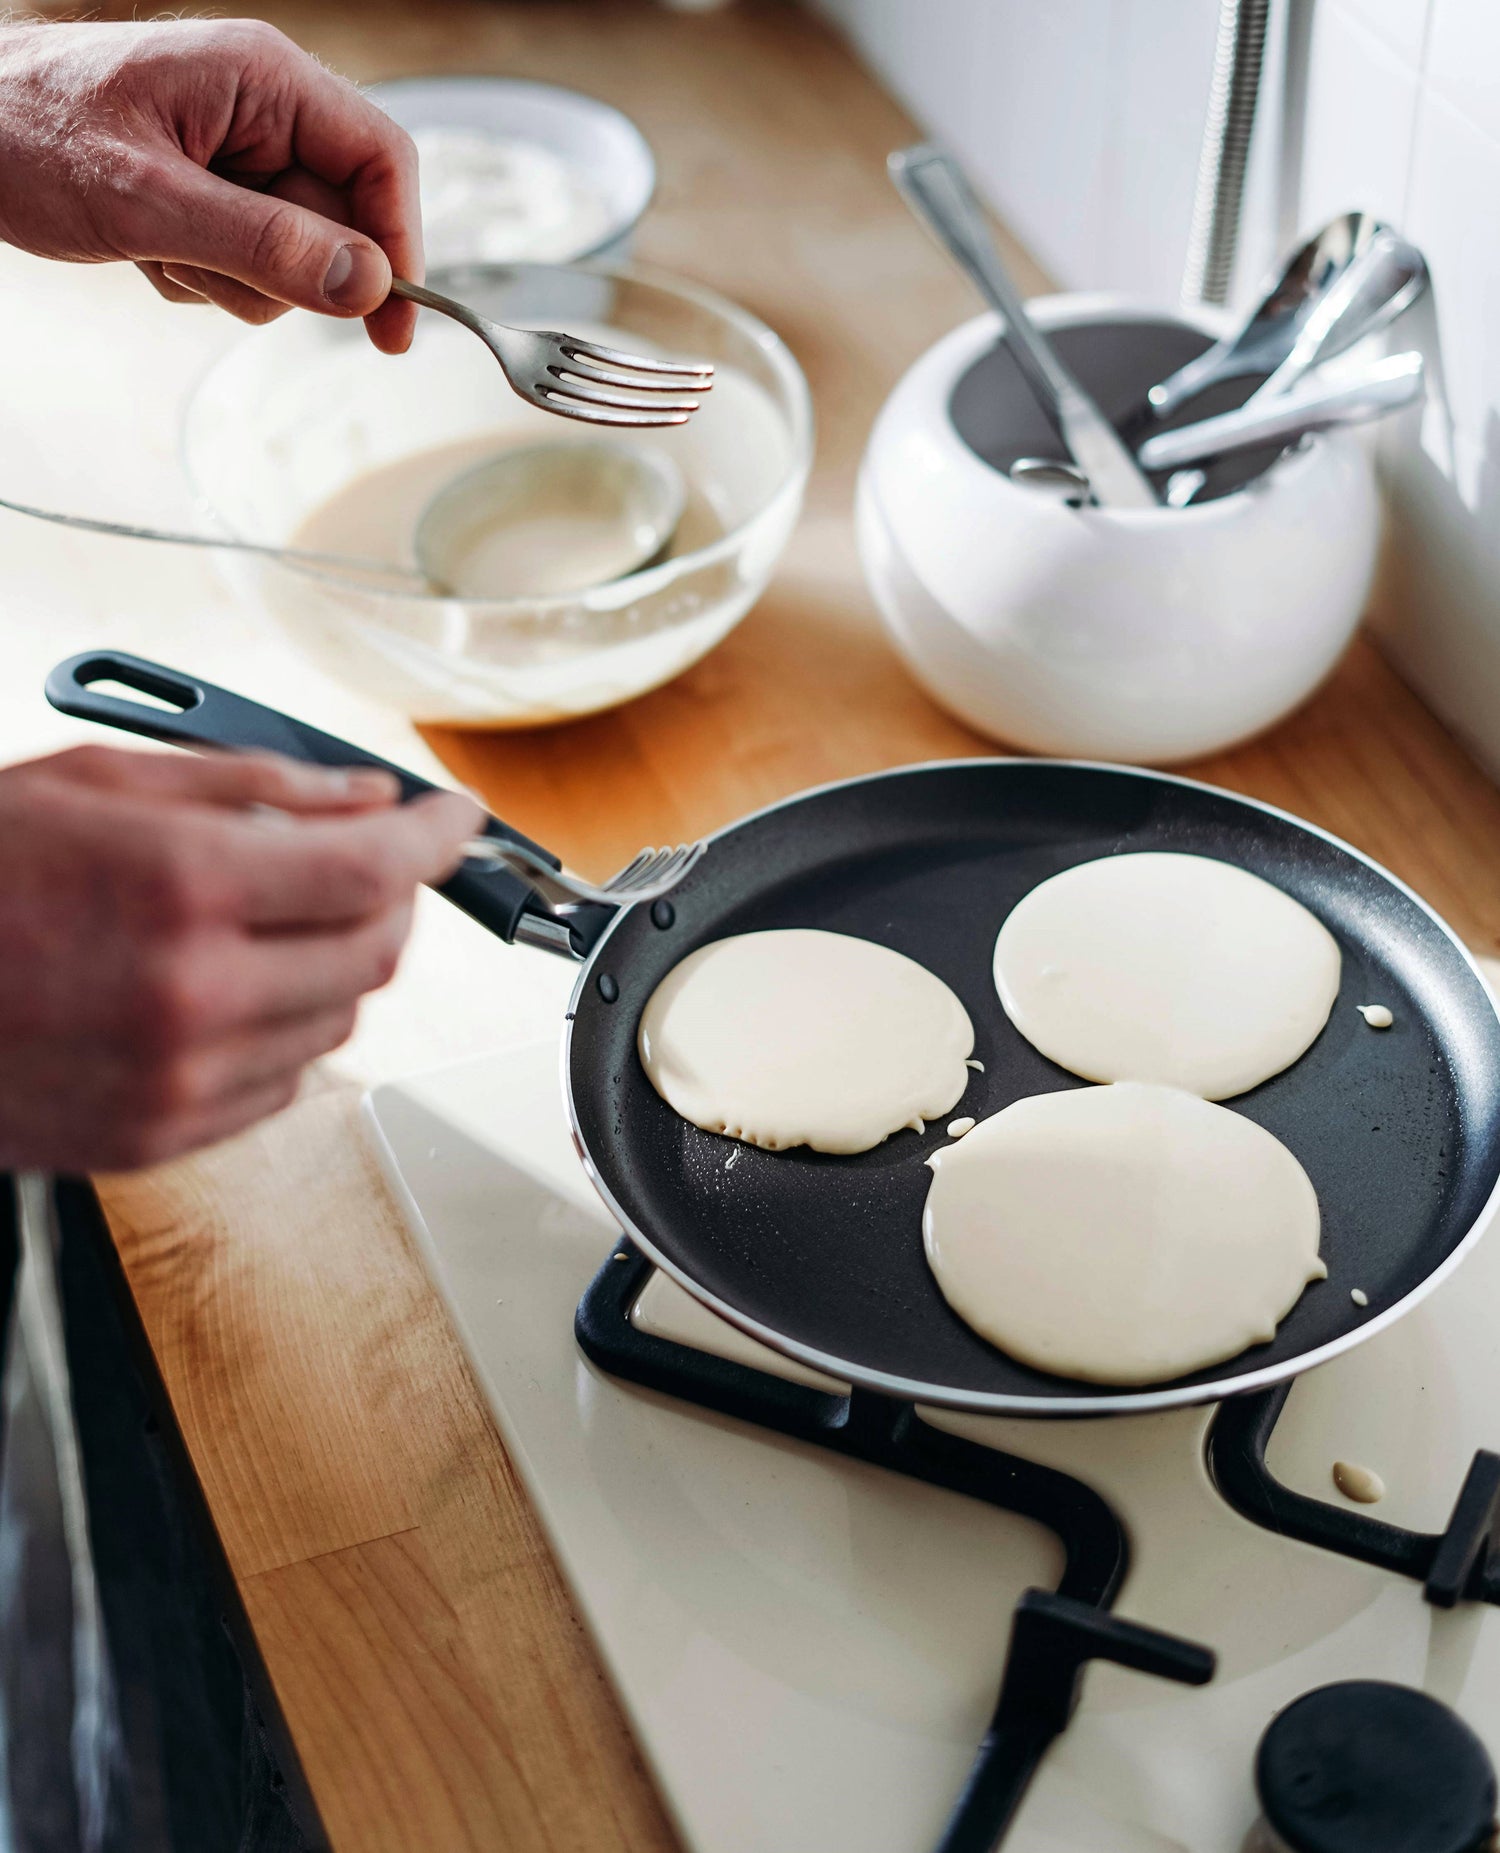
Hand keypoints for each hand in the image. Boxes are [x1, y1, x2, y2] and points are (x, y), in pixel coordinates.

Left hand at [0, 18, 420, 351]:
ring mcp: (242, 152)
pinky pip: (250, 264)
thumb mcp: (147, 200)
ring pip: (294, 258)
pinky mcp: (217, 192)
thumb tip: (366, 286)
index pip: (381, 161)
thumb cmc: (29, 135)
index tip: (393, 327)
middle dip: (281, 270)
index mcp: (265, 79)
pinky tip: (147, 246)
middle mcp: (265, 109)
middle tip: (204, 267)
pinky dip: (201, 275)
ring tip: (158, 247)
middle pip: (341, 221)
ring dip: (230, 280)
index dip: (401, 246)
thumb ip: (264, 245)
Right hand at [0, 745, 480, 1171]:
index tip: (454, 820)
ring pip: (340, 1021)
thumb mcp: (95, 782)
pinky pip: (285, 1083)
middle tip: (364, 861)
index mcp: (179, 887)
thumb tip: (363, 798)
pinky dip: (287, 1029)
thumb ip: (252, 789)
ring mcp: (177, 1079)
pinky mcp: (157, 1136)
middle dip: (391, 898)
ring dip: (336, 963)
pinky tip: (230, 987)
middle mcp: (192, 993)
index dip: (436, 839)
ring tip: (267, 920)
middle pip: (376, 953)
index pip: (375, 870)